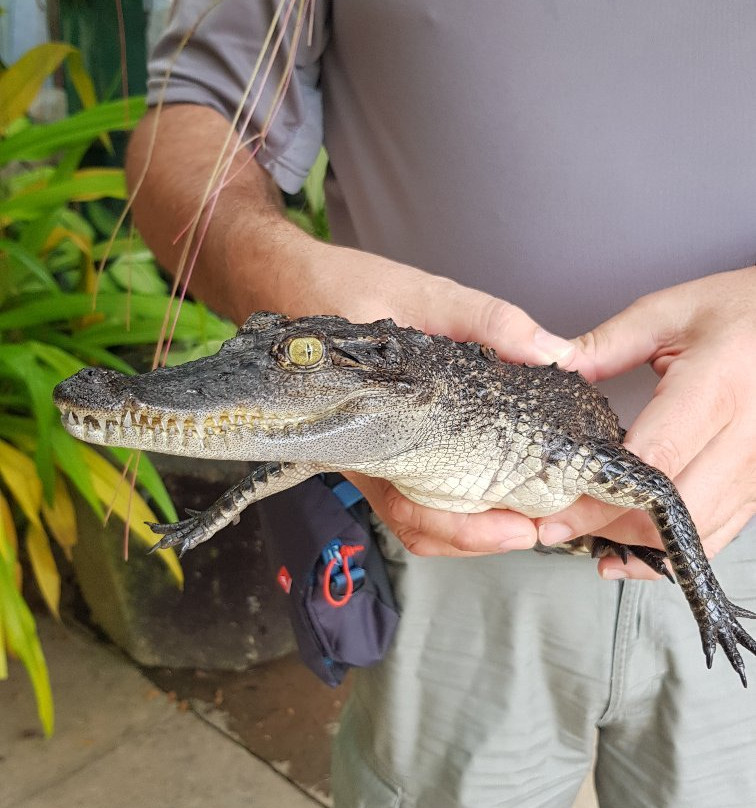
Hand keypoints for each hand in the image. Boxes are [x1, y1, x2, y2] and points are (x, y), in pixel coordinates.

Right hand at [264, 240, 591, 556]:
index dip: (466, 533)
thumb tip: (554, 351)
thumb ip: (487, 320)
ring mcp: (372, 449)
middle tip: (547, 525)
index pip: (411, 510)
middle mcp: (367, 454)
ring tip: (532, 513)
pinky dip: (460, 494)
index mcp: (369, 431)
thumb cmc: (336, 289)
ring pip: (418, 512)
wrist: (280, 281)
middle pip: (419, 525)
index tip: (522, 528)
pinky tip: (498, 481)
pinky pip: (417, 484)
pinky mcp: (382, 436)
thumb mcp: (419, 294)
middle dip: (484, 537)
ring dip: (473, 522)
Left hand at [537, 266, 755, 578]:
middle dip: (608, 527)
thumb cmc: (738, 311)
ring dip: (635, 544)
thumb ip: (603, 346)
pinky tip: (629, 549)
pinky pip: (717, 532)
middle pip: (673, 511)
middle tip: (556, 527)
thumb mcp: (666, 313)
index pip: (654, 461)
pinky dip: (670, 548)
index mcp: (717, 387)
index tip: (554, 512)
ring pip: (694, 532)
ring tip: (582, 537)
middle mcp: (747, 436)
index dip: (600, 497)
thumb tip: (547, 364)